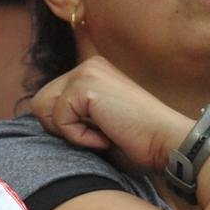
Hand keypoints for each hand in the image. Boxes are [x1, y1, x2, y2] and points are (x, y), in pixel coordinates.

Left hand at [30, 56, 193, 172]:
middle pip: (40, 103)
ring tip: (103, 133)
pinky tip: (107, 135)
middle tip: (100, 134)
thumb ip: (74, 117)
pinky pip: (59, 119)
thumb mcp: (99, 125)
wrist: (169, 144)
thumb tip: (42, 122)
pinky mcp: (86, 85)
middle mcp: (89, 66)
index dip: (65, 128)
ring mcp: (87, 72)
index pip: (49, 101)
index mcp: (93, 73)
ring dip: (70, 132)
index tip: (101, 134)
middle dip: (62, 128)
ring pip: (43, 108)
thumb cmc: (140, 144)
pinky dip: (80, 137)